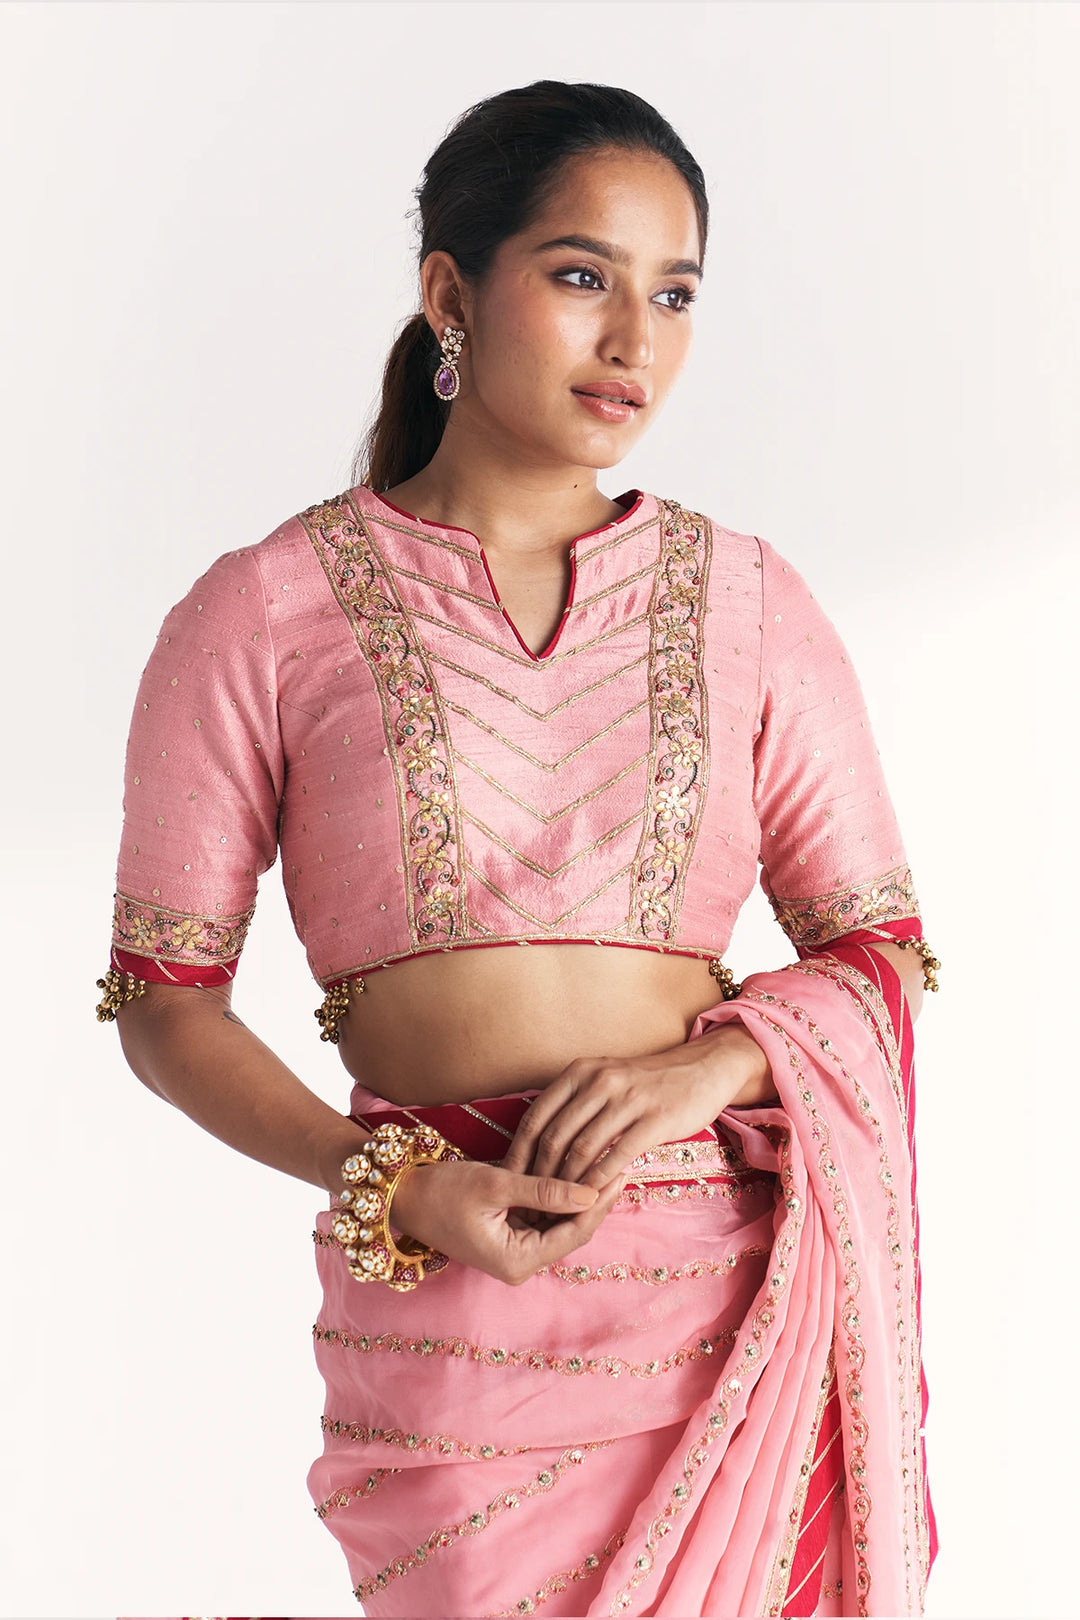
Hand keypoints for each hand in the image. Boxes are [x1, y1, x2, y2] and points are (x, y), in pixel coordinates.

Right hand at [386, 1157, 628, 1286]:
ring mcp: (514, 1251)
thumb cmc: (442, 1191)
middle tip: (620, 1163)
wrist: (402, 1196)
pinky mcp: (509, 1236)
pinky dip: (558, 1196)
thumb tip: (591, 1194)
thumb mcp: (495, 1185)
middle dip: (594, 1199)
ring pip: (560, 1223)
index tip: (619, 1172)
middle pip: (571, 1230)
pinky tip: (575, 1170)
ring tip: (605, 1163)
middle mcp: (520, 1263)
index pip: (574, 1233)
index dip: (599, 1203)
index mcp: (517, 1261)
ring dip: (579, 1196)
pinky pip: (544, 1217)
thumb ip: (544, 1191)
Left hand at [500, 1025, 773, 1197]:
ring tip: (558, 1209)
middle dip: (538, 1177)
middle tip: (531, 1205)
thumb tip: (538, 1143)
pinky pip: (617, 1155)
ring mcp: (627, 1098)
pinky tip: (592, 1199)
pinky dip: (599, 1181)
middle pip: (554, 1136)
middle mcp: (599, 1081)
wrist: (701, 1070)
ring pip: (582, 1148)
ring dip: (566, 1185)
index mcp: (579, 1072)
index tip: (509, 1181)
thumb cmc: (647, 1083)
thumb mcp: (604, 1079)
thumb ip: (574, 1104)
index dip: (518, 1153)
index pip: (535, 1116)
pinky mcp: (655, 1118)